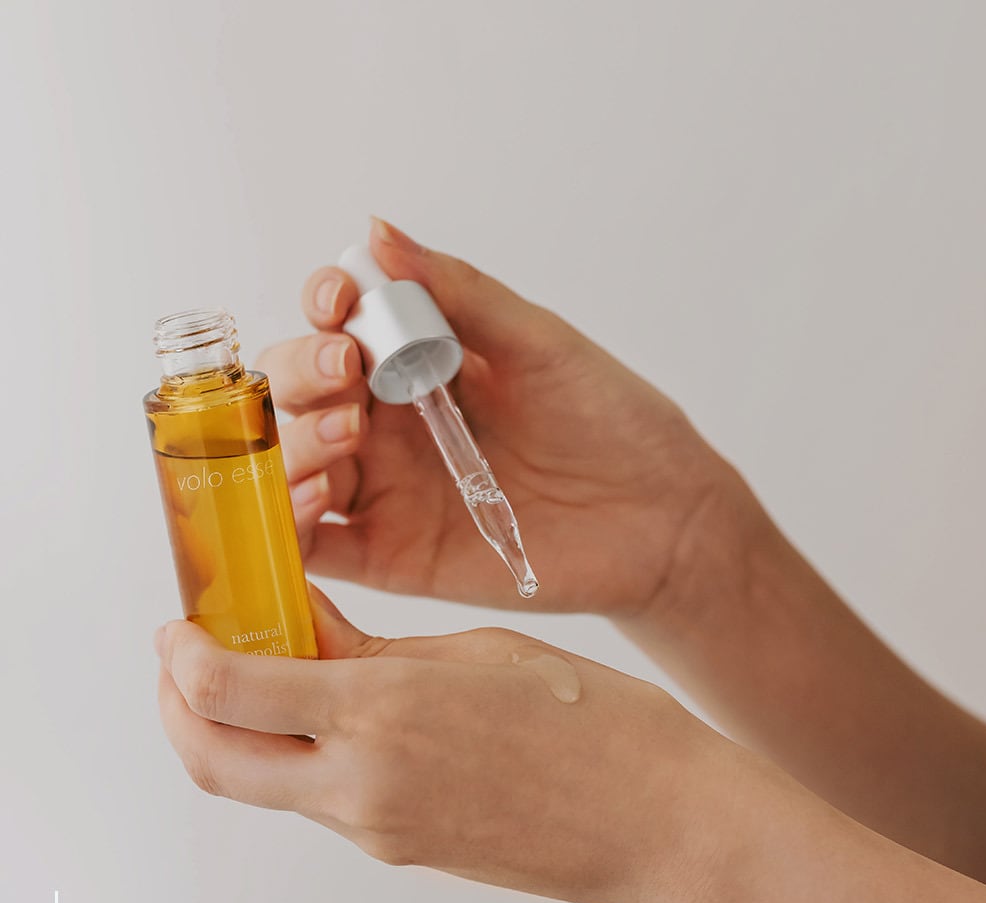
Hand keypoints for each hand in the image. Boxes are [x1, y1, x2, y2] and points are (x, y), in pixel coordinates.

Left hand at [154, 586, 736, 902]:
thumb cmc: (593, 723)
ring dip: (235, 733)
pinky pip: (319, 803)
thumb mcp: (478, 651)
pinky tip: (337, 716)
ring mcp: (377, 830)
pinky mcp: (399, 852)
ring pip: (260, 785)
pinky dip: (298, 757)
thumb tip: (309, 632)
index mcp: (381, 714)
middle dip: (176, 706)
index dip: (181, 655)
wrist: (654, 820)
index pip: (224, 691)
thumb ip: (377, 650)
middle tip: (186, 660)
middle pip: (210, 759)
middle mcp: (360, 784)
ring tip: (264, 677)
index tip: (182, 625)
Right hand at [259, 217, 751, 615]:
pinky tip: (313, 497)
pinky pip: (319, 547)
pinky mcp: (396, 557)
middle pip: (300, 393)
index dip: (324, 306)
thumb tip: (378, 232)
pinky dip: (292, 523)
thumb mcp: (541, 345)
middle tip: (347, 375)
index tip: (339, 302)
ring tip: (343, 436)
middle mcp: (392, 427)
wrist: (662, 518)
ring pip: (295, 465)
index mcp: (421, 365)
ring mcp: (389, 493)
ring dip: (292, 444)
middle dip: (302, 374)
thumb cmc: (614, 423)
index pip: (337, 327)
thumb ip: (460, 296)